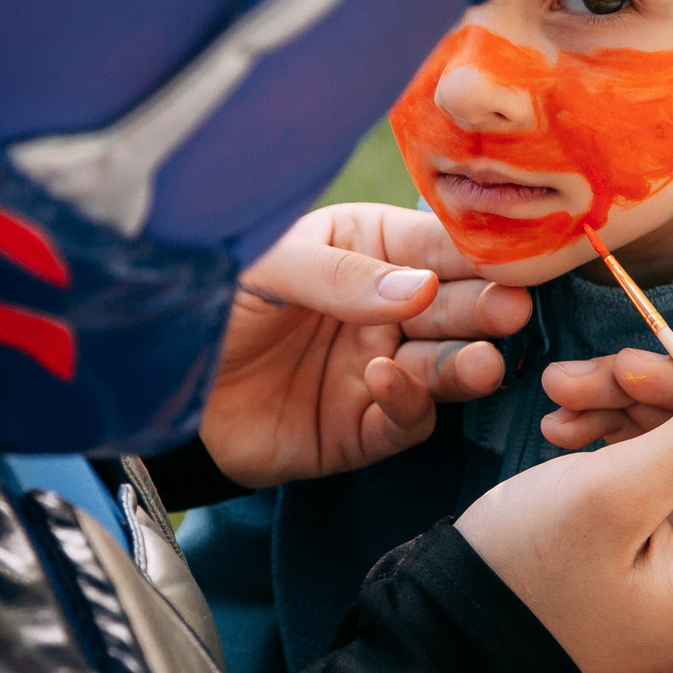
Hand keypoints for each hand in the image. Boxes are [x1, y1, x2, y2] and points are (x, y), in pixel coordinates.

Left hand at [200, 204, 533, 489]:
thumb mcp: (265, 267)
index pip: (435, 244)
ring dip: (467, 363)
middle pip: (454, 305)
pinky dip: (407, 403)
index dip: (477, 251)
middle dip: (486, 307)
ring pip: (443, 366)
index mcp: (368, 246)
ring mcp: (380, 368)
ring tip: (486, 362)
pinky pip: (404, 420)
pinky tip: (391, 381)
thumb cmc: (208, 303)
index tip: (514, 257)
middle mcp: (385, 307)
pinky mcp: (362, 428)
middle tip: (512, 309)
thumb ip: (338, 274)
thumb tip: (418, 287)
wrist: (158, 385)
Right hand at [457, 331, 672, 672]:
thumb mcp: (616, 490)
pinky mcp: (665, 563)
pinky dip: (624, 442)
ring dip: (637, 410)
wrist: (449, 630)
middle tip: (612, 364)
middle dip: (672, 397)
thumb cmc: (526, 572)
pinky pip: (667, 481)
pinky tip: (571, 423)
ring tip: (567, 389)